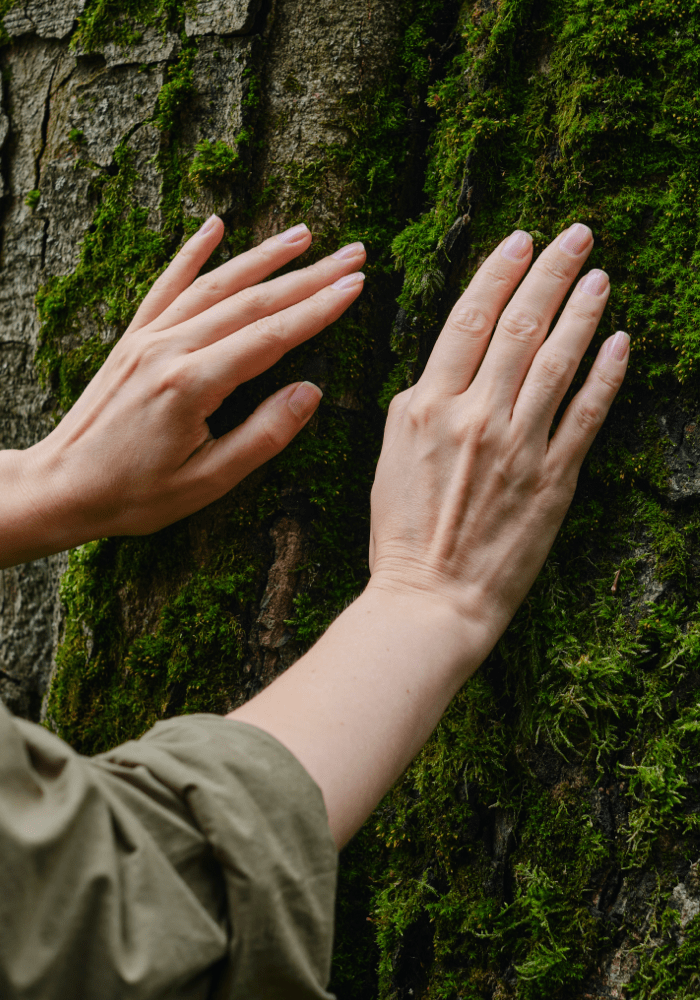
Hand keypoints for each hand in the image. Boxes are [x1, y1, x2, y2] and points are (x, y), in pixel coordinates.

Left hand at [1, 218, 365, 567]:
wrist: (62, 487)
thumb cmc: (135, 494)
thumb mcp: (208, 482)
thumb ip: (263, 435)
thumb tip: (311, 392)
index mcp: (192, 384)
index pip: (271, 335)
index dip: (318, 309)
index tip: (355, 286)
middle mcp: (170, 348)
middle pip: (251, 300)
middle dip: (308, 275)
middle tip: (352, 254)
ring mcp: (148, 338)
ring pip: (214, 284)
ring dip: (262, 256)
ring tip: (304, 235)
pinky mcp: (132, 338)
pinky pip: (167, 286)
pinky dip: (192, 253)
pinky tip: (214, 226)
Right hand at [368, 223, 627, 649]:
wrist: (430, 600)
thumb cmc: (403, 536)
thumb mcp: (389, 459)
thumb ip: (418, 408)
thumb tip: (444, 373)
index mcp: (425, 406)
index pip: (468, 321)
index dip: (498, 274)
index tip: (520, 241)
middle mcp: (475, 416)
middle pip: (520, 327)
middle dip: (550, 272)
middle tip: (575, 234)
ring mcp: (519, 446)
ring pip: (559, 360)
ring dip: (583, 310)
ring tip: (600, 274)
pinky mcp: (554, 478)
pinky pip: (587, 414)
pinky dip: (607, 373)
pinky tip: (621, 341)